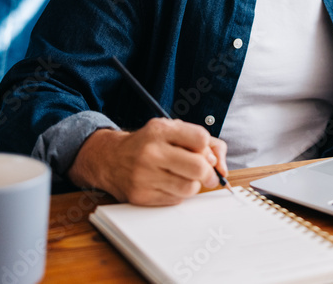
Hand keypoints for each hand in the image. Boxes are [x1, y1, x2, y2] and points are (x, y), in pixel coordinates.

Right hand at [69, 118, 227, 205]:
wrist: (110, 159)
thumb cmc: (148, 144)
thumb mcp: (173, 131)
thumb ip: (206, 142)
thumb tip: (222, 167)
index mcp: (160, 130)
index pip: (201, 138)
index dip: (207, 149)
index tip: (203, 153)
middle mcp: (151, 152)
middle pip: (199, 167)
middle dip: (208, 173)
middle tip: (206, 174)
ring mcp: (144, 176)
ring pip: (189, 188)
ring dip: (192, 185)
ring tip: (182, 177)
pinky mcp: (141, 196)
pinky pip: (175, 200)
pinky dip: (177, 194)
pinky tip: (167, 184)